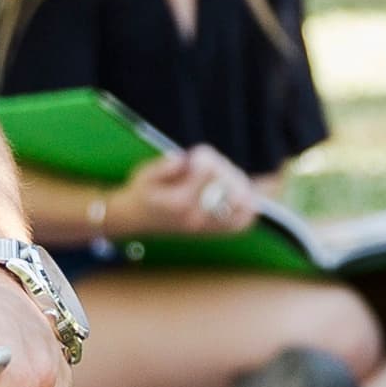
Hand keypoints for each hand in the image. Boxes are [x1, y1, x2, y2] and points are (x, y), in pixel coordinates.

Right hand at [109, 146, 261, 236]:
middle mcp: (196, 217)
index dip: (204, 156)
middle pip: (227, 183)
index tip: (195, 155)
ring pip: (241, 201)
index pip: (208, 170)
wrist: (138, 220)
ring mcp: (207, 227)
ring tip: (223, 176)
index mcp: (179, 202)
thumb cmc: (143, 193)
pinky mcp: (215, 232)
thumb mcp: (144, 174)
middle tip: (209, 164)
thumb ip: (163, 166)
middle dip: (221, 167)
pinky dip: (247, 206)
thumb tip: (185, 160)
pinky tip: (241, 194)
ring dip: (236, 182)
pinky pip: (242, 221)